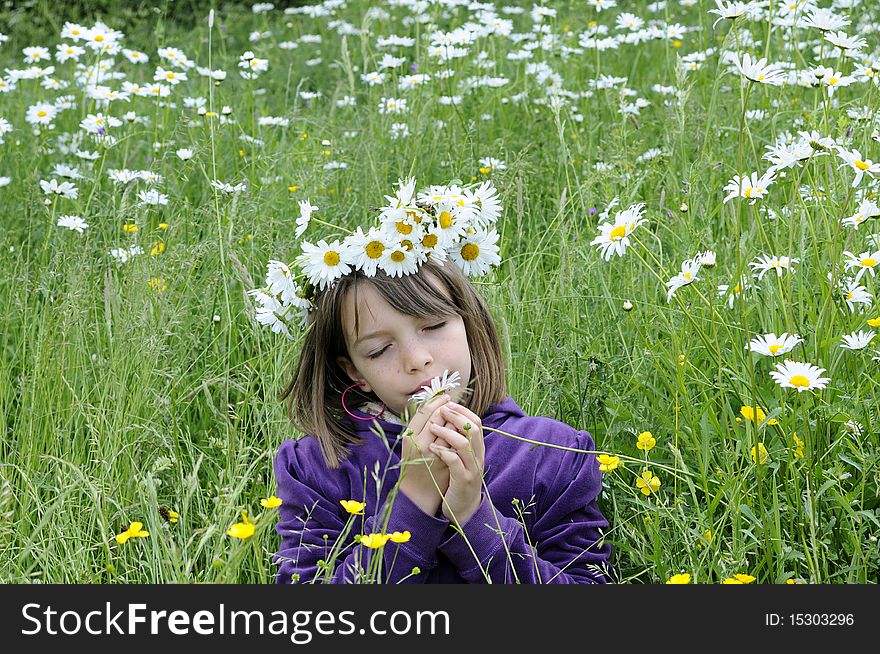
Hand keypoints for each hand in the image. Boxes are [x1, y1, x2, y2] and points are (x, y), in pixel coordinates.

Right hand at [398, 393, 453, 515]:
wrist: (417, 493)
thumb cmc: (414, 465)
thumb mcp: (411, 444)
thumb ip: (420, 427)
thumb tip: (436, 405)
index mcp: (409, 438)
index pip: (424, 412)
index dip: (436, 402)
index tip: (445, 397)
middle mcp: (420, 444)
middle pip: (437, 416)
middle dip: (447, 407)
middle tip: (452, 401)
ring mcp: (435, 454)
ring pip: (449, 427)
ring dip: (455, 419)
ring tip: (457, 414)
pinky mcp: (447, 462)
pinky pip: (457, 441)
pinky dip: (460, 433)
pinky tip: (461, 429)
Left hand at [428, 401, 484, 525]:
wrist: (463, 509)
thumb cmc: (458, 480)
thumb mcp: (461, 458)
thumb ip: (458, 440)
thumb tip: (448, 417)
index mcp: (478, 448)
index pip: (476, 422)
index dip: (463, 411)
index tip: (448, 403)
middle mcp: (478, 456)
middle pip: (473, 429)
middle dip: (456, 416)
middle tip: (441, 411)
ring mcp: (472, 469)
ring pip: (464, 444)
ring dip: (447, 432)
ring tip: (432, 428)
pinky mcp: (463, 481)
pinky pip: (455, 463)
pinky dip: (444, 452)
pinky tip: (432, 448)